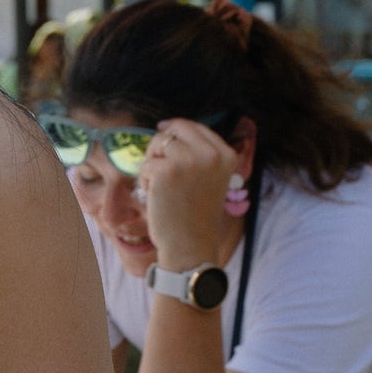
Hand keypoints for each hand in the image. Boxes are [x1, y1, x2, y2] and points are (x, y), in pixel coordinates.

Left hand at [136, 119, 241, 271]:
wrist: (191, 245)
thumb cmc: (197, 216)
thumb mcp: (212, 179)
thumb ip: (201, 156)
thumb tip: (170, 131)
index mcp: (227, 155)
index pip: (196, 127)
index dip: (176, 127)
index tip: (164, 129)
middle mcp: (211, 153)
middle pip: (176, 129)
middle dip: (162, 144)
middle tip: (158, 165)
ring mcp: (189, 160)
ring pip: (158, 143)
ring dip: (152, 163)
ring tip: (160, 187)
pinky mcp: (166, 170)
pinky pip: (146, 164)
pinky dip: (144, 180)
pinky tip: (155, 197)